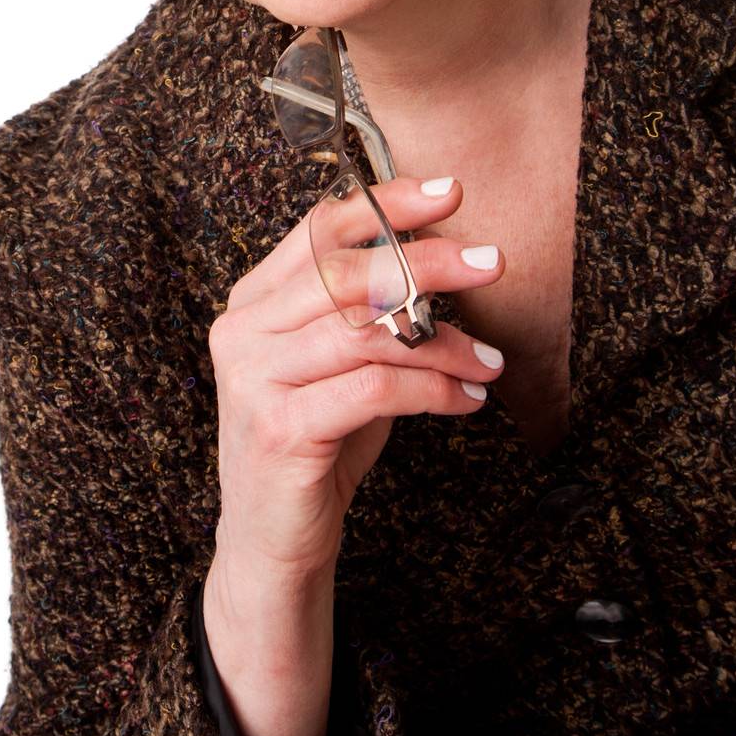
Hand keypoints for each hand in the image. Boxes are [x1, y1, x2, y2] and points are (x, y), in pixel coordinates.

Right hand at [207, 175, 504, 577]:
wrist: (273, 543)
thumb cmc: (319, 440)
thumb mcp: (341, 362)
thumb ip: (368, 310)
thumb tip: (444, 253)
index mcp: (254, 300)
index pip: (320, 229)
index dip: (386, 205)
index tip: (449, 192)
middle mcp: (244, 330)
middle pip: (347, 274)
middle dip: (429, 263)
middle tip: (491, 262)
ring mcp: (254, 379)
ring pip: (366, 334)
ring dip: (443, 342)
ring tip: (490, 359)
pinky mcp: (280, 429)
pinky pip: (375, 390)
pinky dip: (434, 389)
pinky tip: (467, 398)